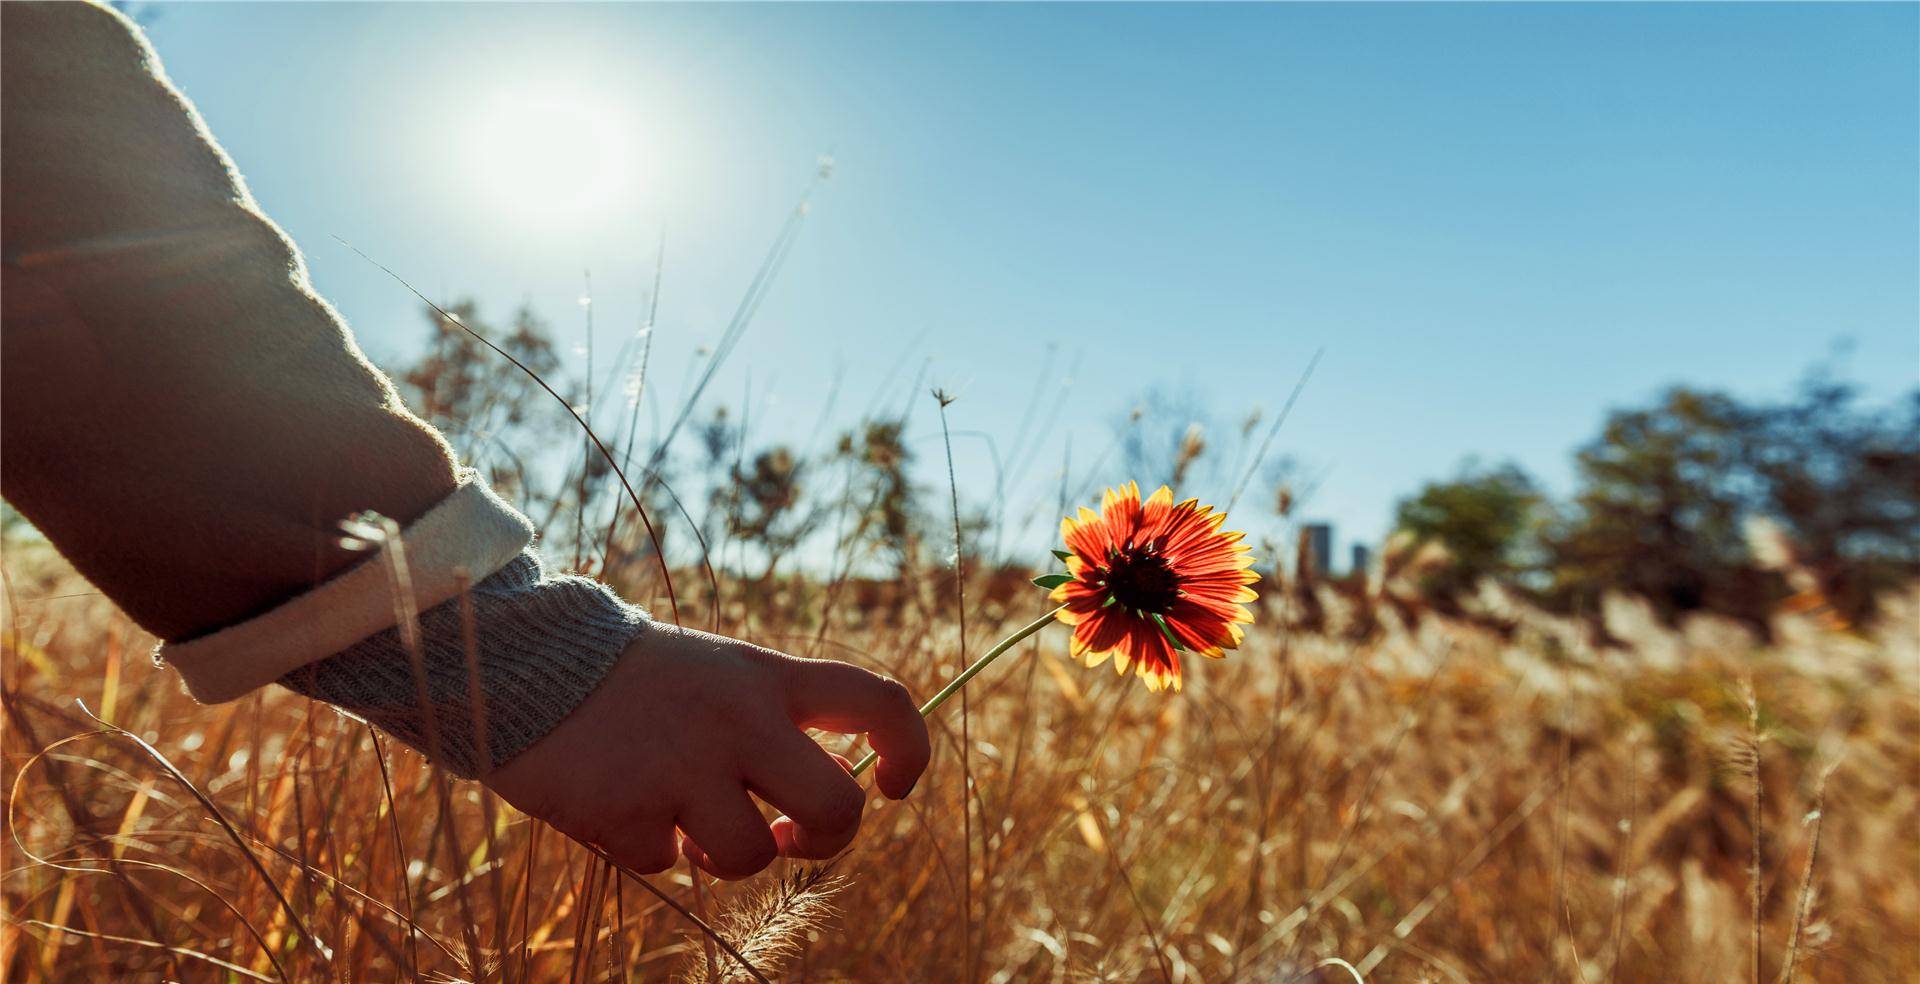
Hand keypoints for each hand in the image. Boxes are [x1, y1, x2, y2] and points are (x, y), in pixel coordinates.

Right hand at [485, 624, 929, 878]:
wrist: (528, 663)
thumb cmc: (637, 680)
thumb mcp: (719, 672)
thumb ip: (775, 720)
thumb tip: (823, 801)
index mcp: (767, 677)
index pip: (878, 701)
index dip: (909, 751)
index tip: (890, 786)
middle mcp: (739, 720)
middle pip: (837, 807)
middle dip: (827, 840)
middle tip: (791, 835)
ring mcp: (684, 767)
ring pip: (749, 858)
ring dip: (724, 854)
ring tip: (688, 822)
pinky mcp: (628, 811)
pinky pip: (667, 865)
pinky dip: (651, 847)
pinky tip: (622, 802)